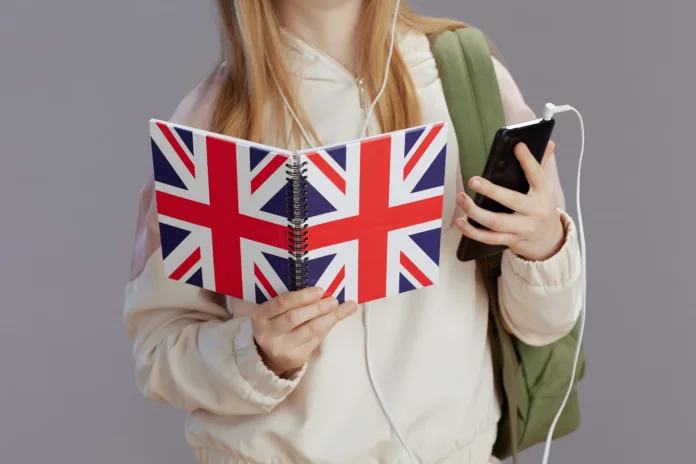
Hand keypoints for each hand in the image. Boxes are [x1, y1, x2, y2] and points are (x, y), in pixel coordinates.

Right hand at [251, 286, 357, 376]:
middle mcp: (268, 333)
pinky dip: (329, 327)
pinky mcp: (295, 357)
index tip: (320, 290)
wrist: (268, 355)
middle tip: (334, 300)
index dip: (302, 296)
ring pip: (309, 330)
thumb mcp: (273, 312)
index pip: (281, 303)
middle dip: (317, 307)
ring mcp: (282, 347)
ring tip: (344, 308)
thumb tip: (321, 290)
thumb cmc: (275, 324)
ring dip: (329, 318)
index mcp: (261, 315)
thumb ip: (291, 302)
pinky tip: (338, 318)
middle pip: (295, 318)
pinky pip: (316, 340)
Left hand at [455, 140, 564, 261]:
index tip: (517, 146)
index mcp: (544, 193)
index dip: (528, 161)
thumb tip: (548, 143)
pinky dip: (472, 231)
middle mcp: (535, 211)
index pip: (537, 175)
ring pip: (496, 222)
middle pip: (512, 201)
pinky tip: (460, 221)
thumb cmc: (540, 206)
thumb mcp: (544, 187)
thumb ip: (541, 166)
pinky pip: (489, 238)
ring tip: (461, 198)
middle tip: (473, 180)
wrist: (548, 240)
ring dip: (475, 211)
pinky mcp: (511, 240)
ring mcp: (523, 228)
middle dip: (491, 191)